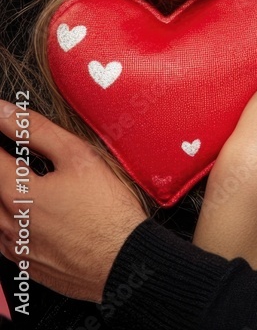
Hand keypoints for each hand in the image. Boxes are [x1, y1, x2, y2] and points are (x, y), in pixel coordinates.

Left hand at [0, 100, 145, 300]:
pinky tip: (28, 212)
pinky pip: (3, 239)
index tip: (2, 125)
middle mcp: (10, 224)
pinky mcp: (26, 265)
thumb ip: (37, 130)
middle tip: (14, 156)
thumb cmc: (108, 211)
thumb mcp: (78, 156)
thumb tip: (7, 112)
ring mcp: (16, 248)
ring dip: (4, 193)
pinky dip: (8, 220)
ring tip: (25, 181)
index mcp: (19, 193)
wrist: (124, 259)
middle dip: (2, 167)